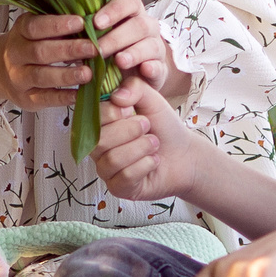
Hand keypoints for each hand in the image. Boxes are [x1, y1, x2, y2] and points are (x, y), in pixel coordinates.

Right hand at [0, 11, 99, 114]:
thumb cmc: (29, 44)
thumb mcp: (35, 29)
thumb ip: (56, 26)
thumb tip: (90, 20)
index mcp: (20, 32)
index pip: (35, 27)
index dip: (57, 25)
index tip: (81, 22)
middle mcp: (15, 54)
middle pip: (40, 52)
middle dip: (68, 50)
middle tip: (93, 48)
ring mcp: (19, 78)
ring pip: (41, 76)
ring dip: (67, 75)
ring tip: (89, 74)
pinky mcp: (25, 99)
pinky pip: (45, 99)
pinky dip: (63, 97)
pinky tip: (81, 94)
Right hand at [89, 77, 212, 201]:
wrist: (185, 154)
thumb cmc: (163, 127)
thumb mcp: (151, 100)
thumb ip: (134, 88)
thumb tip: (116, 97)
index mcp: (100, 124)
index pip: (90, 119)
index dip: (111, 113)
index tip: (130, 109)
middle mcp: (98, 148)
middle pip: (99, 140)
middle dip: (129, 131)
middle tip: (148, 127)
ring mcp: (106, 170)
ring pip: (112, 160)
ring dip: (141, 148)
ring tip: (154, 144)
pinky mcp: (118, 188)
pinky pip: (125, 178)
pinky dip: (145, 165)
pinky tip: (154, 161)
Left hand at [90, 0, 185, 100]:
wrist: (136, 77)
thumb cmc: (113, 51)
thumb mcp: (102, 38)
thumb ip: (93, 31)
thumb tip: (72, 26)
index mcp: (133, 15)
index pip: (130, 2)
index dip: (114, 10)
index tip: (96, 22)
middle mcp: (148, 28)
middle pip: (139, 25)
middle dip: (117, 37)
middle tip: (98, 50)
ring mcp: (156, 49)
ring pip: (151, 45)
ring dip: (134, 53)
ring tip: (119, 61)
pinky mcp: (160, 70)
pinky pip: (159, 67)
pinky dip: (152, 68)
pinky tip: (144, 70)